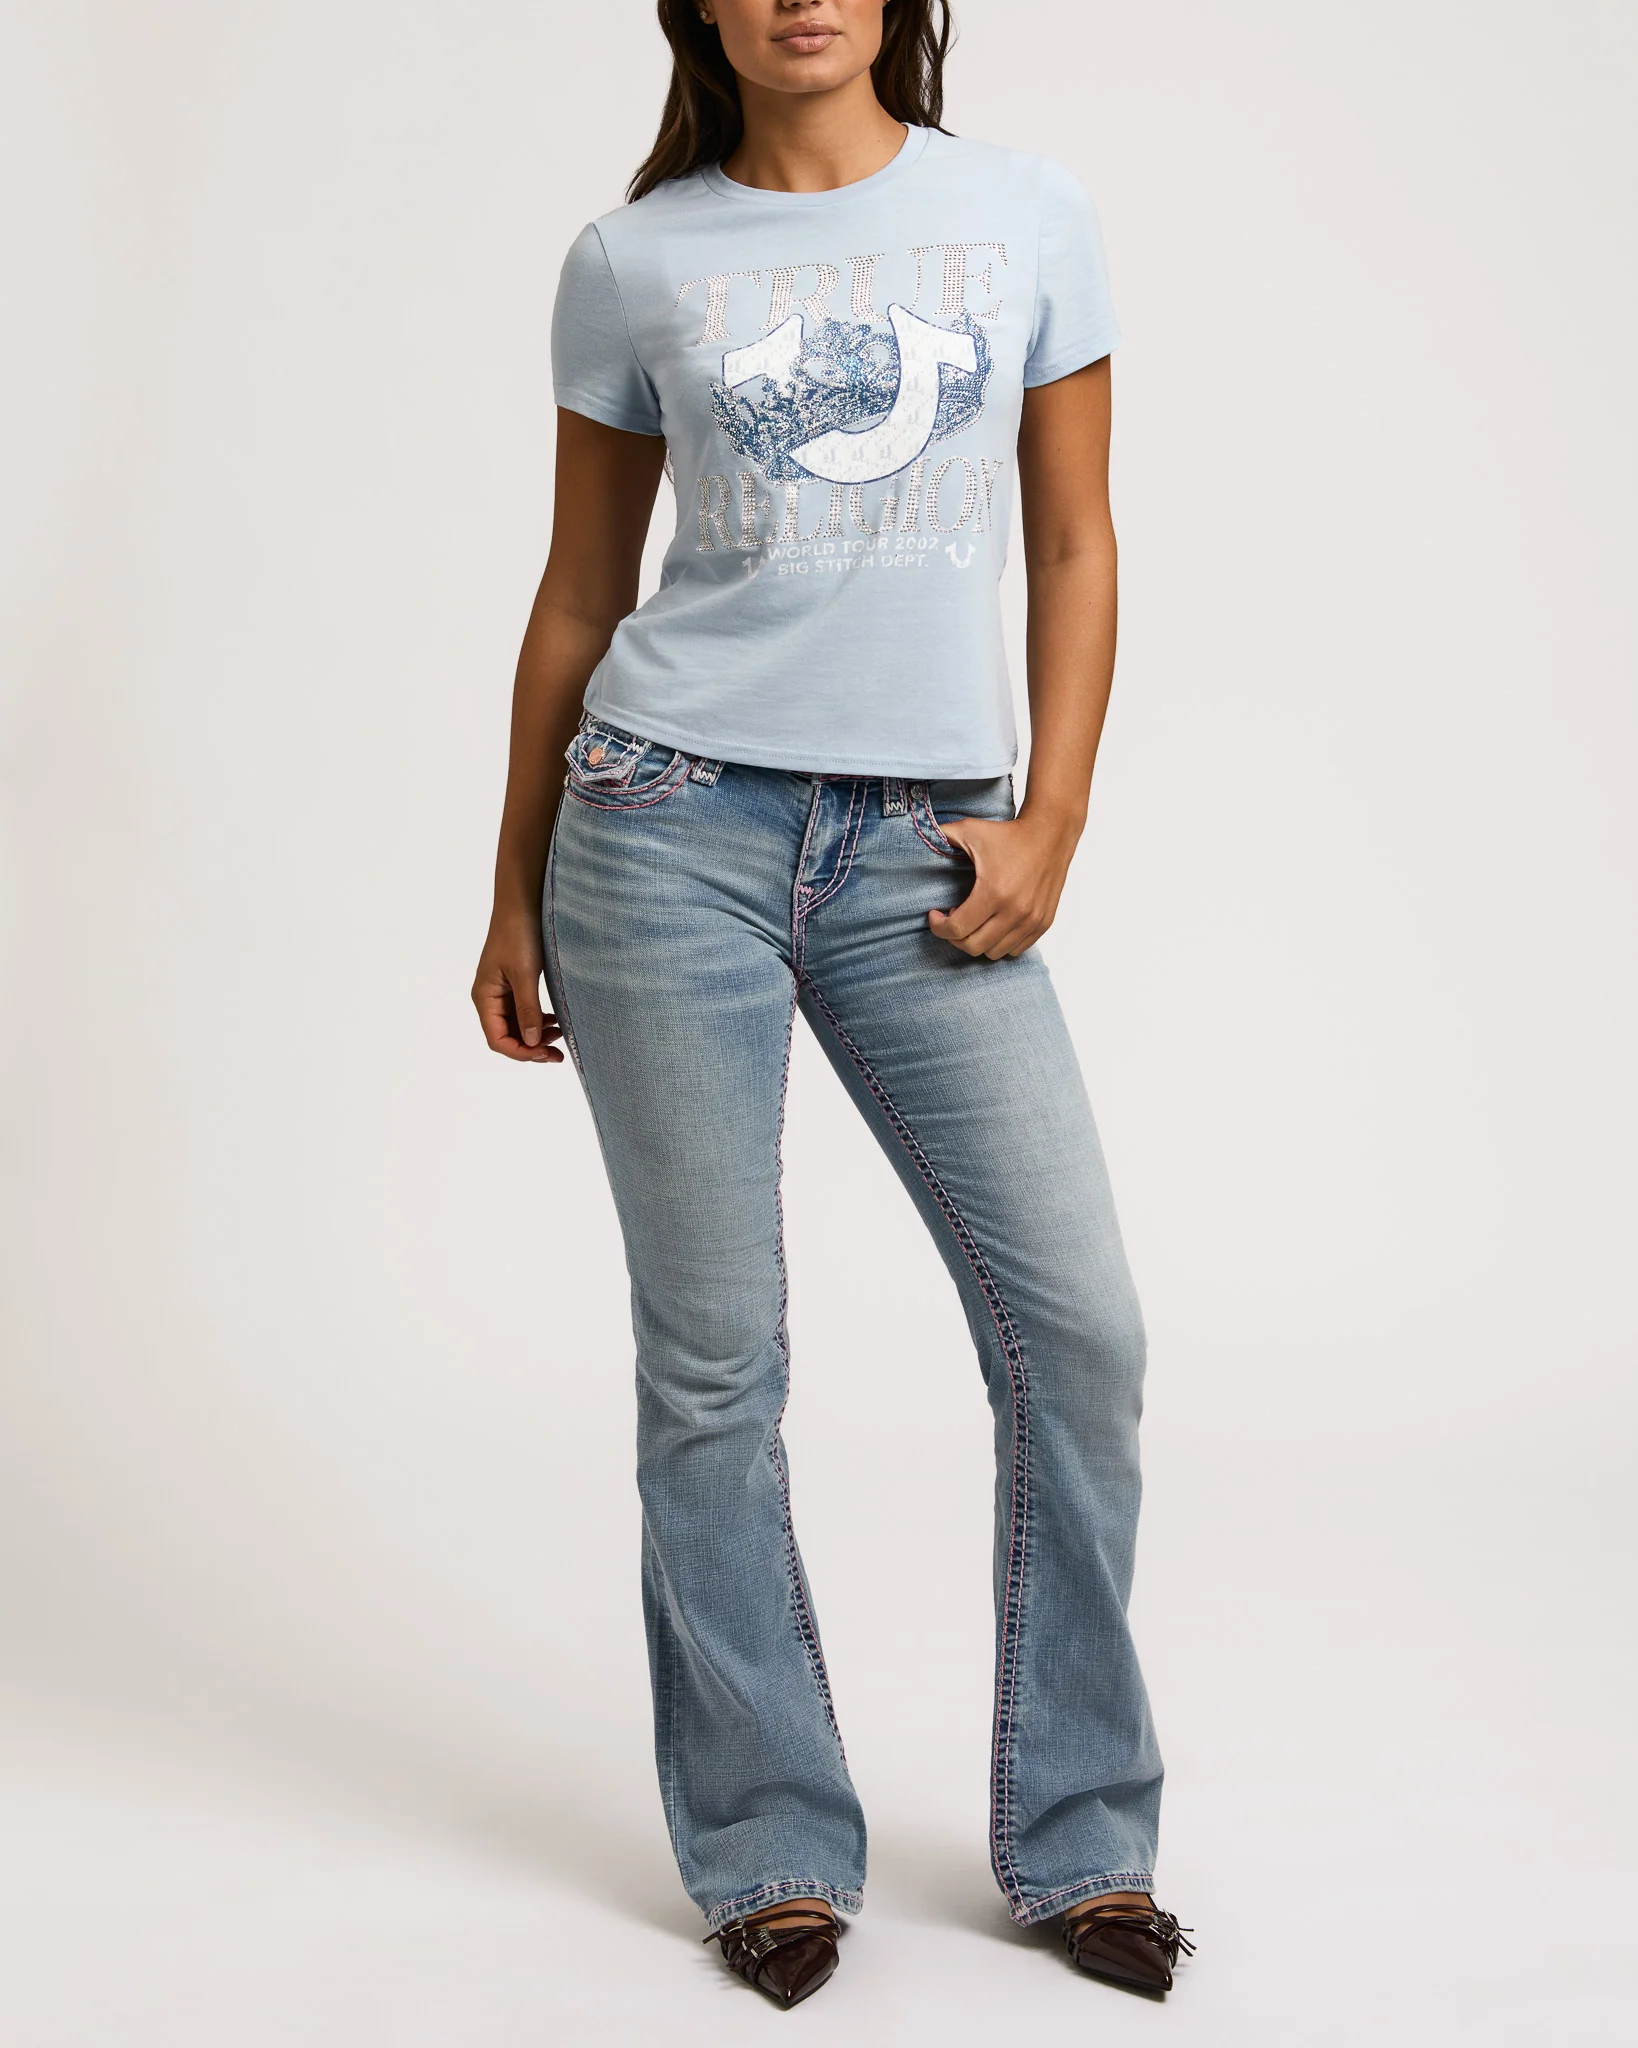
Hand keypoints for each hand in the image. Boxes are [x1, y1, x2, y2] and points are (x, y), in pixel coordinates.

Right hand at [472, 908, 564, 1063]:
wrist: (522, 902)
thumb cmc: (519, 934)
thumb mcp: (524, 974)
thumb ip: (527, 1009)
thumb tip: (531, 1042)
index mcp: (485, 997)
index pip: (497, 1040)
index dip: (521, 1052)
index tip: (546, 1054)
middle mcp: (490, 998)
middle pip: (507, 1036)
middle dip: (531, 1048)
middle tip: (559, 1053)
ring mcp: (502, 991)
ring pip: (517, 1025)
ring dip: (536, 1035)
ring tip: (560, 1035)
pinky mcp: (515, 983)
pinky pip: (523, 1011)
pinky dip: (538, 1020)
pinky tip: (555, 1020)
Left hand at [926, 809, 1081, 959]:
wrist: (1050, 833)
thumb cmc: (1008, 834)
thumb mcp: (969, 830)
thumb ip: (940, 837)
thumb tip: (915, 838)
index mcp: (993, 892)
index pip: (957, 929)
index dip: (939, 927)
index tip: (935, 914)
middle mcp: (1015, 911)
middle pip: (973, 946)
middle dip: (955, 937)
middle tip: (952, 919)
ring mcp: (1031, 920)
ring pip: (994, 952)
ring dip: (978, 941)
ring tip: (974, 920)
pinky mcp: (1043, 922)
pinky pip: (1016, 949)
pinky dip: (1000, 942)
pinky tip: (993, 923)